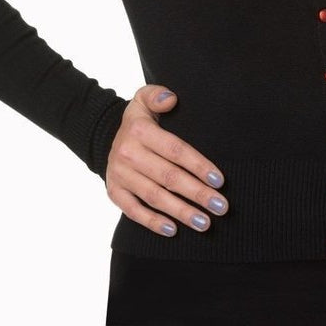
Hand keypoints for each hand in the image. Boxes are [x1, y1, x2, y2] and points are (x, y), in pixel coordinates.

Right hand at [104, 85, 229, 237]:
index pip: (175, 150)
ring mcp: (120, 175)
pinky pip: (133, 211)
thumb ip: (157, 95)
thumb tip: (171, 99)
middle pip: (168, 177)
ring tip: (205, 223)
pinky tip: (173, 230)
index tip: (219, 180)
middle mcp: (128, 153)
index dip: (198, 165)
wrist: (104, 136)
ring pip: (154, 197)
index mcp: (139, 130)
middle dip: (197, 193)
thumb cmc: (138, 119)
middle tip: (221, 207)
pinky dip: (153, 222)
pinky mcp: (114, 192)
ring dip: (181, 212)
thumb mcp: (143, 98)